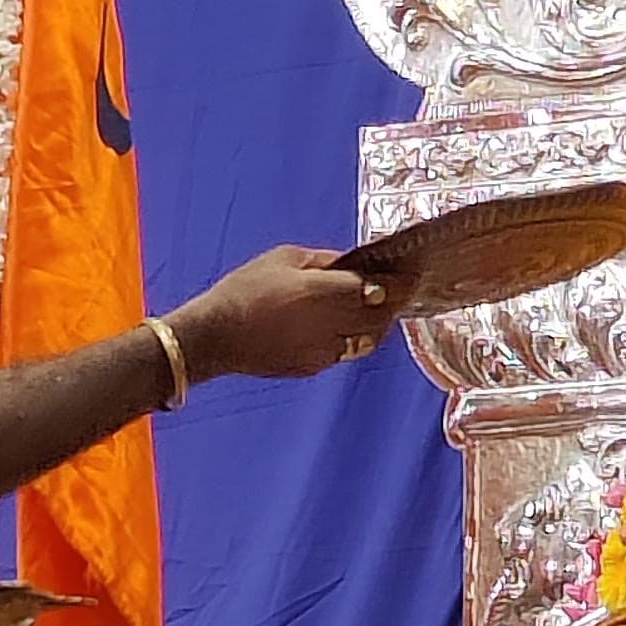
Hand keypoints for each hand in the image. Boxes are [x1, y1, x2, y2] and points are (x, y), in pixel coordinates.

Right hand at [169, 247, 406, 384]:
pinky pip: (343, 352)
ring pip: (366, 340)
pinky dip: (348, 339)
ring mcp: (324, 351)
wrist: (215, 336)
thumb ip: (324, 261)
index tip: (410, 275)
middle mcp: (330, 325)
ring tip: (365, 308)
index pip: (379, 291)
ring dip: (372, 324)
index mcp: (324, 292)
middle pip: (380, 318)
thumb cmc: (244, 290)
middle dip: (390, 304)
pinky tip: (335, 326)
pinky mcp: (313, 367)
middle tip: (393, 289)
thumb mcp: (284, 259)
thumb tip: (351, 265)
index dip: (400, 284)